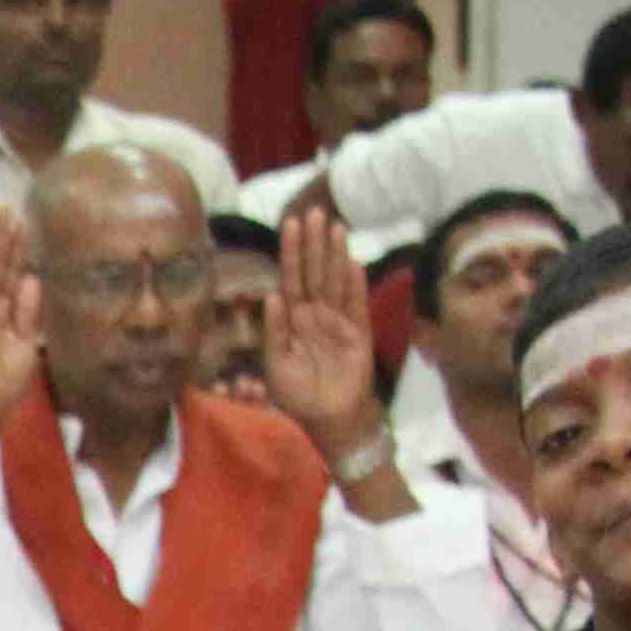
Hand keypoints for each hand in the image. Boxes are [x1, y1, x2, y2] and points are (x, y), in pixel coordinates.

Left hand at [267, 205, 387, 468]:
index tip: (291, 223)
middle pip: (313, 272)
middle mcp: (315, 314)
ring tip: (334, 226)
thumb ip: (274, 331)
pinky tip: (352, 261)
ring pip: (334, 280)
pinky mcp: (358, 332)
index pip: (290, 278)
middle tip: (314, 211)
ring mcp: (338, 320)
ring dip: (334, 254)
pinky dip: (354, 283)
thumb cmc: (298, 395)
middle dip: (313, 243)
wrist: (329, 418)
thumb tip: (271, 295)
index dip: (291, 252)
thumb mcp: (276, 365)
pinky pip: (356, 303)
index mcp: (292, 319)